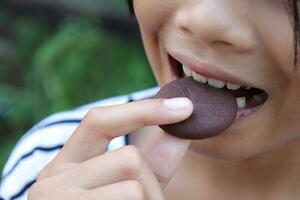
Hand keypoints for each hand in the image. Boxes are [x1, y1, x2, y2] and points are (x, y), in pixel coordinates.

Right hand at [28, 98, 192, 199]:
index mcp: (65, 163)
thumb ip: (153, 161)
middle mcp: (51, 180)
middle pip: (129, 160)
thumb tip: (181, 130)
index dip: (144, 109)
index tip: (185, 107)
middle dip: (150, 186)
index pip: (100, 120)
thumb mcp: (128, 188)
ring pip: (134, 190)